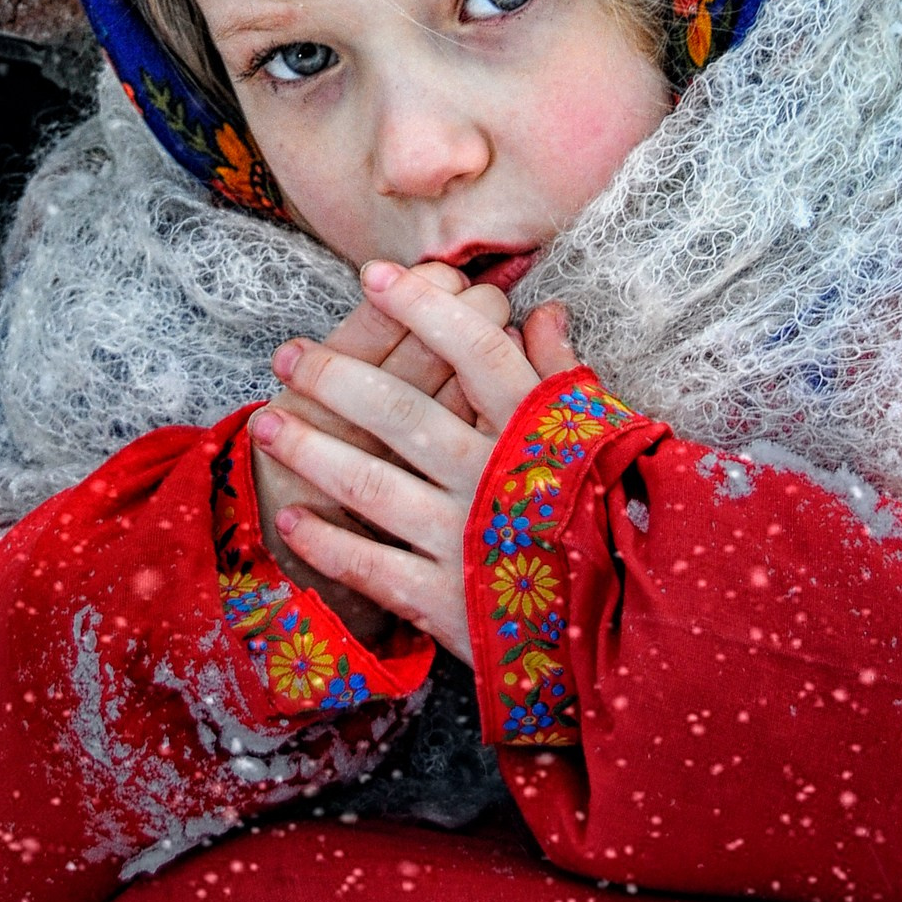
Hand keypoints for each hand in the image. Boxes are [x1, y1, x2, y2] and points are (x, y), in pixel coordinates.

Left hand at [251, 262, 582, 665]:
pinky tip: (292, 522)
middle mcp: (491, 474)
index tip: (374, 274)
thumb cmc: (621, 518)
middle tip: (287, 356)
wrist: (636, 627)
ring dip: (309, 450)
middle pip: (398, 410)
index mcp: (535, 428)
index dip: (422, 308)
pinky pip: (371, 566)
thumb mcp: (605, 435)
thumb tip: (541, 310)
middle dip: (333, 377)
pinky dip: (326, 544)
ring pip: (369, 482)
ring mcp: (464, 537)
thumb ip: (564, 373)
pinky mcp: (446, 600)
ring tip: (265, 424)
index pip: (474, 349)